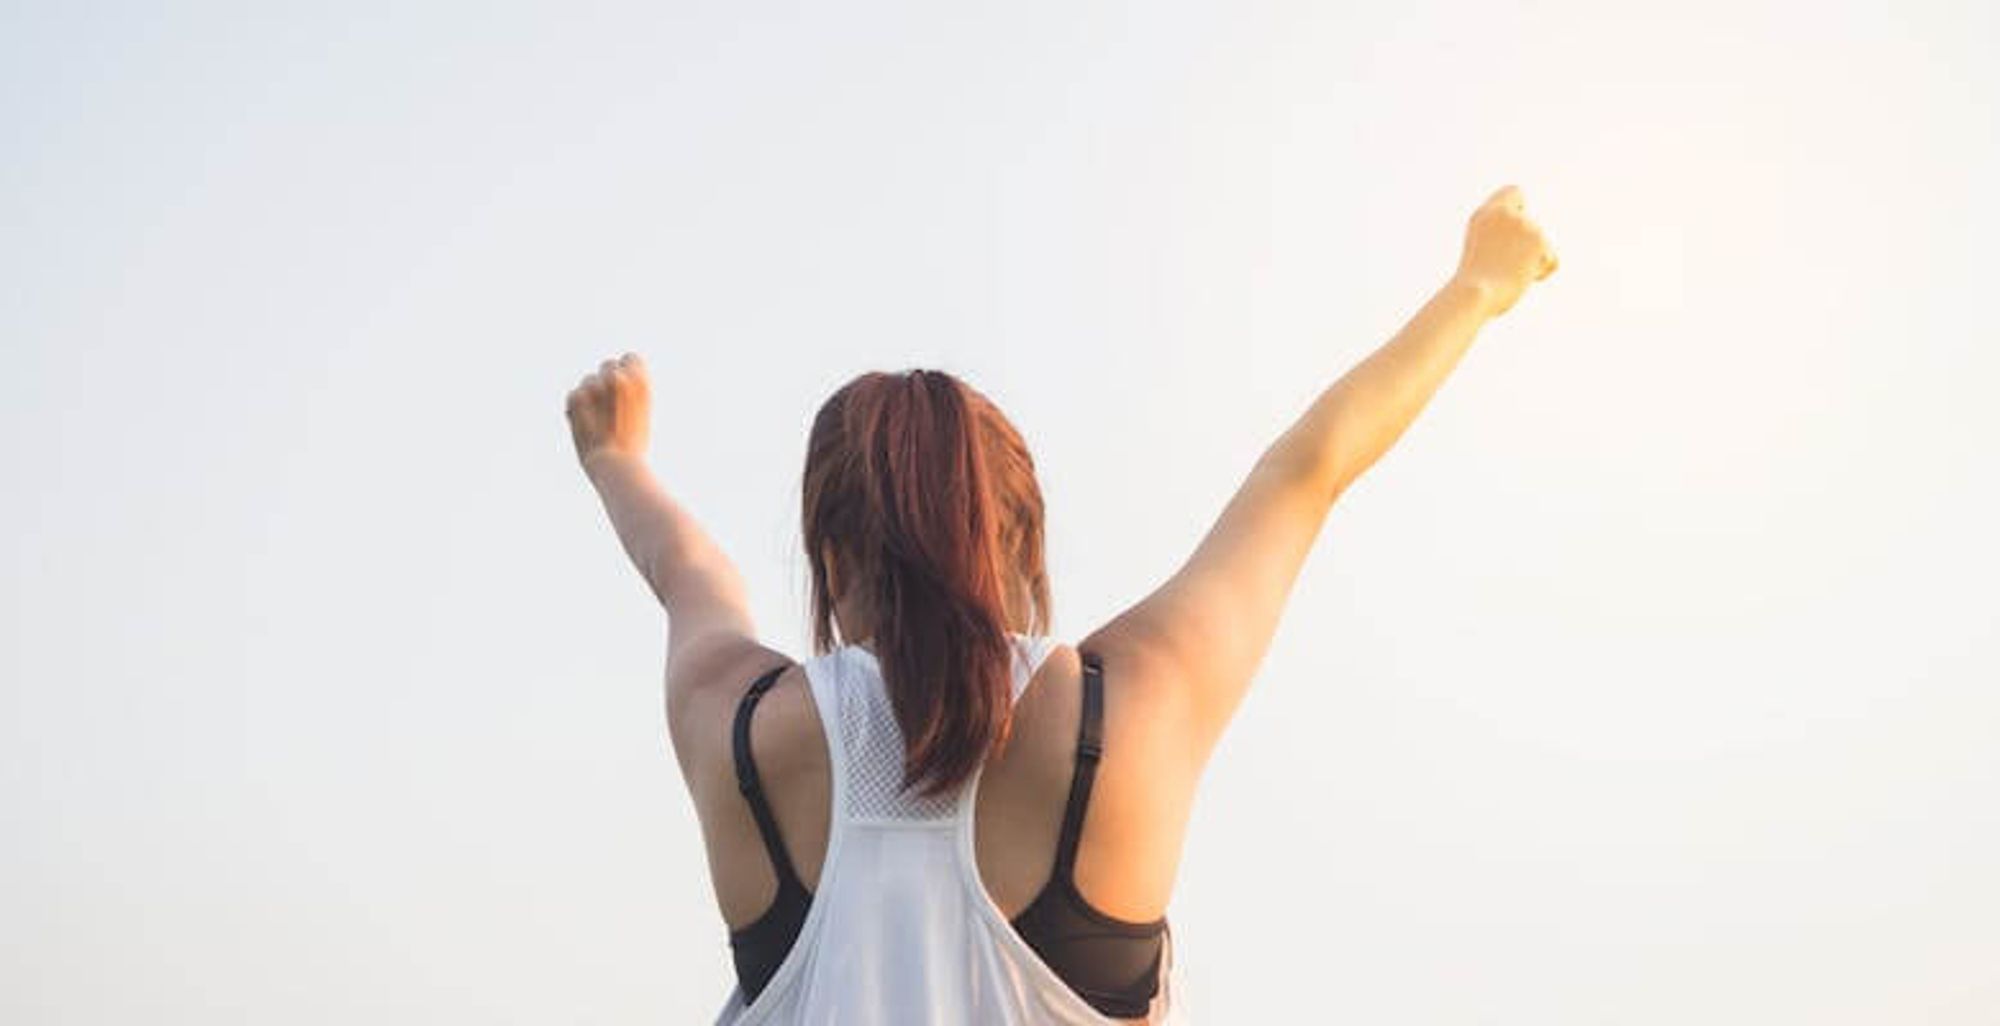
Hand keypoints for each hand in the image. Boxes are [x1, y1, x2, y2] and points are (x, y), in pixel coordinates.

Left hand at [565, 352, 651, 469]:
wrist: (618, 466)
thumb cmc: (633, 449)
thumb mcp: (643, 416)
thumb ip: (631, 395)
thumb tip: (617, 381)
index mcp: (641, 383)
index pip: (630, 358)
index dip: (625, 371)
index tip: (622, 387)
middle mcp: (620, 380)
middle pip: (607, 365)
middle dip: (605, 381)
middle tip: (606, 406)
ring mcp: (598, 387)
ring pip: (588, 380)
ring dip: (590, 396)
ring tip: (598, 420)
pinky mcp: (578, 397)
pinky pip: (574, 394)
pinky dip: (576, 409)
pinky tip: (585, 424)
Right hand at [1452, 184, 1557, 318]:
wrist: (1474, 293)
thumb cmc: (1474, 281)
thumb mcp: (1481, 248)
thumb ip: (1500, 233)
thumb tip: (1528, 241)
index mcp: (1486, 213)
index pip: (1515, 192)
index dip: (1520, 210)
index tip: (1512, 233)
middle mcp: (1506, 213)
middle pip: (1532, 227)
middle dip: (1526, 248)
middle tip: (1505, 265)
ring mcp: (1525, 225)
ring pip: (1541, 244)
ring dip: (1531, 261)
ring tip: (1510, 274)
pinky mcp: (1540, 241)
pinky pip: (1551, 258)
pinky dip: (1542, 271)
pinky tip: (1524, 278)